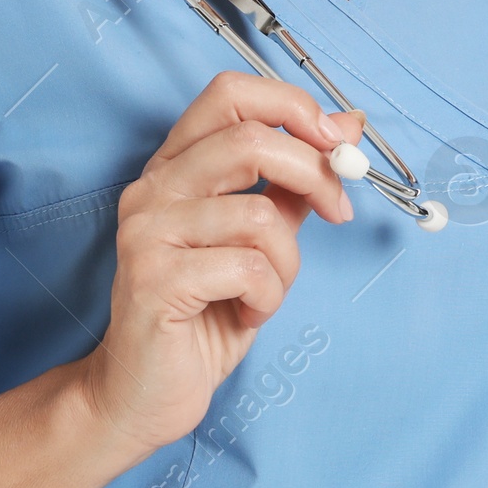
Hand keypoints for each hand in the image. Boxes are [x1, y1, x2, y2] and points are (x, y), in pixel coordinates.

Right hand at [76, 70, 363, 458]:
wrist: (140, 393)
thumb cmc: (202, 315)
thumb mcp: (258, 241)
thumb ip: (292, 185)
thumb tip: (346, 126)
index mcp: (175, 166)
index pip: (230, 94)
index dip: (292, 106)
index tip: (336, 142)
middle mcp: (153, 188)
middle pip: (252, 140)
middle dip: (315, 175)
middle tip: (338, 212)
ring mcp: (147, 231)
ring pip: (259, 216)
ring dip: (288, 262)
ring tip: (267, 290)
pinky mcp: (153, 279)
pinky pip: (248, 268)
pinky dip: (268, 295)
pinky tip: (248, 312)